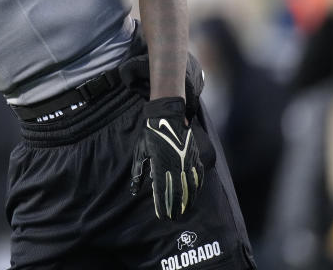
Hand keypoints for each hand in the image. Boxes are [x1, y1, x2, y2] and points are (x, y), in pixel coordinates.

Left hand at [130, 97, 202, 219]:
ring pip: (190, 186)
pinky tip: (195, 193)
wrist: (167, 115)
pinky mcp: (194, 156)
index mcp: (160, 164)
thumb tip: (134, 189)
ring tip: (184, 210)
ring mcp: (187, 161)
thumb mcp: (140, 151)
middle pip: (177, 191)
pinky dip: (197, 186)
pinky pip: (198, 174)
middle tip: (173, 217)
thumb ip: (138, 171)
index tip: (162, 215)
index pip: (162, 190)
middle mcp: (175, 165)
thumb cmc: (150, 133)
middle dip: (175, 207)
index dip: (162, 205)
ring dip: (188, 200)